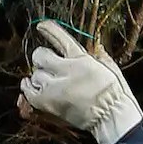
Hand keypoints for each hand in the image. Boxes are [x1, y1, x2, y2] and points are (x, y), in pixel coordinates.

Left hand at [18, 20, 142, 143]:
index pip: (59, 38)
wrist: (111, 118)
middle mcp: (65, 71)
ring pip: (34, 74)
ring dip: (40, 76)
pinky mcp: (49, 104)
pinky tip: (30, 85)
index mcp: (81, 59)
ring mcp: (55, 88)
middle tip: (47, 62)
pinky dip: (28, 88)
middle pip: (40, 56)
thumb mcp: (110, 67)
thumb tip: (95, 45)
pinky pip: (29, 92)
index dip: (48, 30)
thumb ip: (99, 55)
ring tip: (48, 80)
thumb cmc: (115, 93)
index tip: (41, 25)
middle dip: (42, 57)